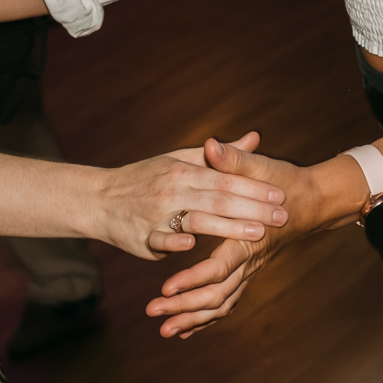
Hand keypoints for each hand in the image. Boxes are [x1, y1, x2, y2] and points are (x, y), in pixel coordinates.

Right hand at [88, 132, 287, 261]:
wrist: (99, 198)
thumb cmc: (146, 179)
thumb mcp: (180, 159)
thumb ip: (221, 156)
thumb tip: (255, 137)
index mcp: (183, 170)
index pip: (225, 178)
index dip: (254, 186)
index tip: (281, 193)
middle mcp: (172, 190)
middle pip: (218, 198)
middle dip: (253, 207)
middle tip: (283, 214)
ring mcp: (156, 214)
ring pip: (196, 219)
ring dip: (228, 226)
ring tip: (258, 232)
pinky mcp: (142, 237)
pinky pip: (159, 240)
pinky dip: (174, 241)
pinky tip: (192, 245)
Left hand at [145, 138, 325, 338]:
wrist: (314, 201)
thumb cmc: (286, 181)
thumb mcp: (263, 166)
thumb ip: (234, 159)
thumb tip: (211, 144)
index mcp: (250, 238)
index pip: (219, 266)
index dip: (193, 278)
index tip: (166, 287)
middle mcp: (250, 260)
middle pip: (218, 295)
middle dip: (184, 307)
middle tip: (153, 312)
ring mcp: (249, 269)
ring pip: (221, 304)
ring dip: (192, 318)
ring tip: (164, 330)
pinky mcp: (246, 271)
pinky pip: (226, 301)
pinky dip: (205, 317)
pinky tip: (185, 327)